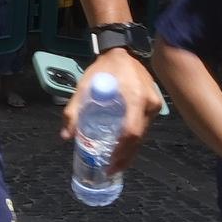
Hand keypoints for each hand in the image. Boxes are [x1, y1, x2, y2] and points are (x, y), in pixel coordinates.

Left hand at [53, 48, 159, 174]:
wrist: (122, 51)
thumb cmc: (103, 68)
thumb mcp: (85, 87)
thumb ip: (74, 111)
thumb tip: (66, 136)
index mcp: (135, 98)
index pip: (131, 131)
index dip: (121, 151)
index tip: (110, 164)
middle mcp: (149, 103)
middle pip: (139, 137)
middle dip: (125, 157)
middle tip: (111, 169)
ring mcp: (155, 104)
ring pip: (143, 134)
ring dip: (130, 150)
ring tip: (116, 163)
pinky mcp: (155, 105)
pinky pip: (144, 127)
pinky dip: (134, 139)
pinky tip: (123, 148)